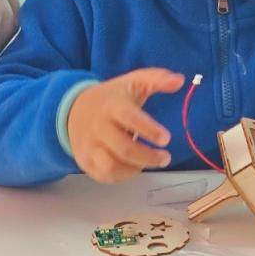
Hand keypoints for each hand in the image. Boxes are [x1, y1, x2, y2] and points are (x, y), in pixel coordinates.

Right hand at [67, 68, 181, 182]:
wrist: (73, 108)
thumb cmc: (113, 96)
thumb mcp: (134, 81)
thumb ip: (157, 79)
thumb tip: (180, 81)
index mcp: (112, 107)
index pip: (129, 119)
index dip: (149, 130)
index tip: (166, 139)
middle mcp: (98, 128)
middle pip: (123, 149)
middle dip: (148, 156)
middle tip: (166, 157)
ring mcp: (89, 146)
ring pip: (111, 167)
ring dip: (135, 169)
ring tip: (150, 162)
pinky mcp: (85, 161)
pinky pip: (104, 176)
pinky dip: (123, 176)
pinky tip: (136, 167)